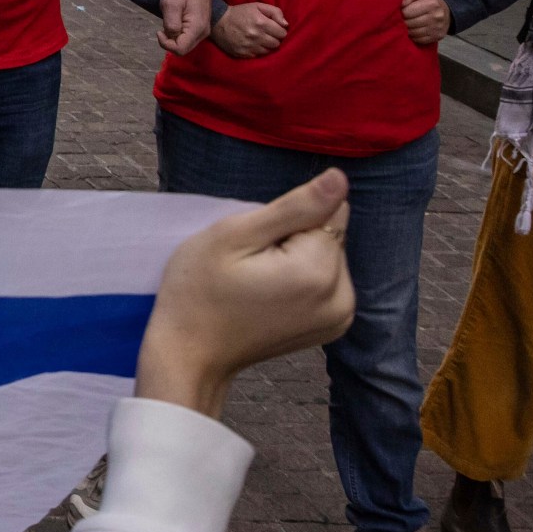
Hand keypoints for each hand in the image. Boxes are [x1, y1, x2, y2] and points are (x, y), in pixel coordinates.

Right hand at [134, 170, 353, 417]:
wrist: (189, 354)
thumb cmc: (198, 291)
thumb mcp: (233, 235)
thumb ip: (294, 206)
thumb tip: (340, 177)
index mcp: (318, 271)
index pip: (329, 208)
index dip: (287, 217)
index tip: (256, 244)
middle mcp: (342, 296)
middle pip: (331, 233)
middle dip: (295, 237)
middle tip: (250, 263)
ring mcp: (342, 316)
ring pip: (330, 254)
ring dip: (299, 256)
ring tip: (258, 279)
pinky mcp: (336, 325)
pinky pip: (329, 279)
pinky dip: (304, 278)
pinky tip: (271, 293)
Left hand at [158, 0, 213, 55]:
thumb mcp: (170, 4)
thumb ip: (170, 24)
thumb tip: (171, 37)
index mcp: (197, 27)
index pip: (180, 49)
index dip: (166, 44)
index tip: (158, 30)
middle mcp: (204, 32)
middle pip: (183, 49)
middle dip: (169, 42)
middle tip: (162, 27)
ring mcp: (204, 29)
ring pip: (185, 44)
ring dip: (174, 37)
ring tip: (170, 20)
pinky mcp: (201, 26)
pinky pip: (188, 37)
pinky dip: (178, 33)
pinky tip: (175, 20)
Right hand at [210, 1, 287, 57]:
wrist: (218, 21)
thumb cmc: (240, 12)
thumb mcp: (258, 6)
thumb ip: (275, 12)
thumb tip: (285, 25)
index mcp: (261, 22)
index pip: (282, 33)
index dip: (279, 30)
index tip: (273, 28)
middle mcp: (256, 36)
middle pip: (277, 43)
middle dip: (274, 38)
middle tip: (267, 34)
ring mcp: (249, 46)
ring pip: (268, 51)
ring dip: (266, 45)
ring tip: (260, 39)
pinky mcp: (242, 53)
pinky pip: (258, 55)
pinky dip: (257, 50)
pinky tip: (252, 44)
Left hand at [401, 0, 451, 45]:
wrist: (447, 10)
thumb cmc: (428, 0)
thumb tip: (401, 5)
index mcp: (431, 4)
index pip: (407, 13)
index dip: (401, 12)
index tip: (402, 11)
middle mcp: (436, 17)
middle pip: (410, 24)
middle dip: (403, 22)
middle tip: (402, 19)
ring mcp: (437, 28)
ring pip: (414, 33)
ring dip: (407, 30)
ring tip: (407, 25)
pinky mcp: (438, 36)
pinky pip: (420, 40)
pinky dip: (414, 36)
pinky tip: (413, 30)